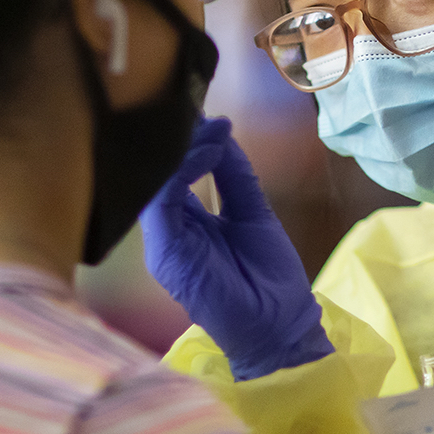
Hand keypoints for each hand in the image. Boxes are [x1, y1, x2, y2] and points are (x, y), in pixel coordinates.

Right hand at [139, 117, 331, 379]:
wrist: (280, 326)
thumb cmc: (268, 276)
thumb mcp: (252, 212)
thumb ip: (233, 175)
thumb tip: (220, 128)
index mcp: (183, 222)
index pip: (171, 172)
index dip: (184, 140)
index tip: (203, 110)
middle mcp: (167, 231)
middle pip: (157, 175)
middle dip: (177, 138)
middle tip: (197, 107)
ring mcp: (162, 244)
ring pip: (153, 183)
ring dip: (181, 150)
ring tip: (207, 127)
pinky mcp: (166, 253)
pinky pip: (161, 202)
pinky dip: (182, 172)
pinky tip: (207, 152)